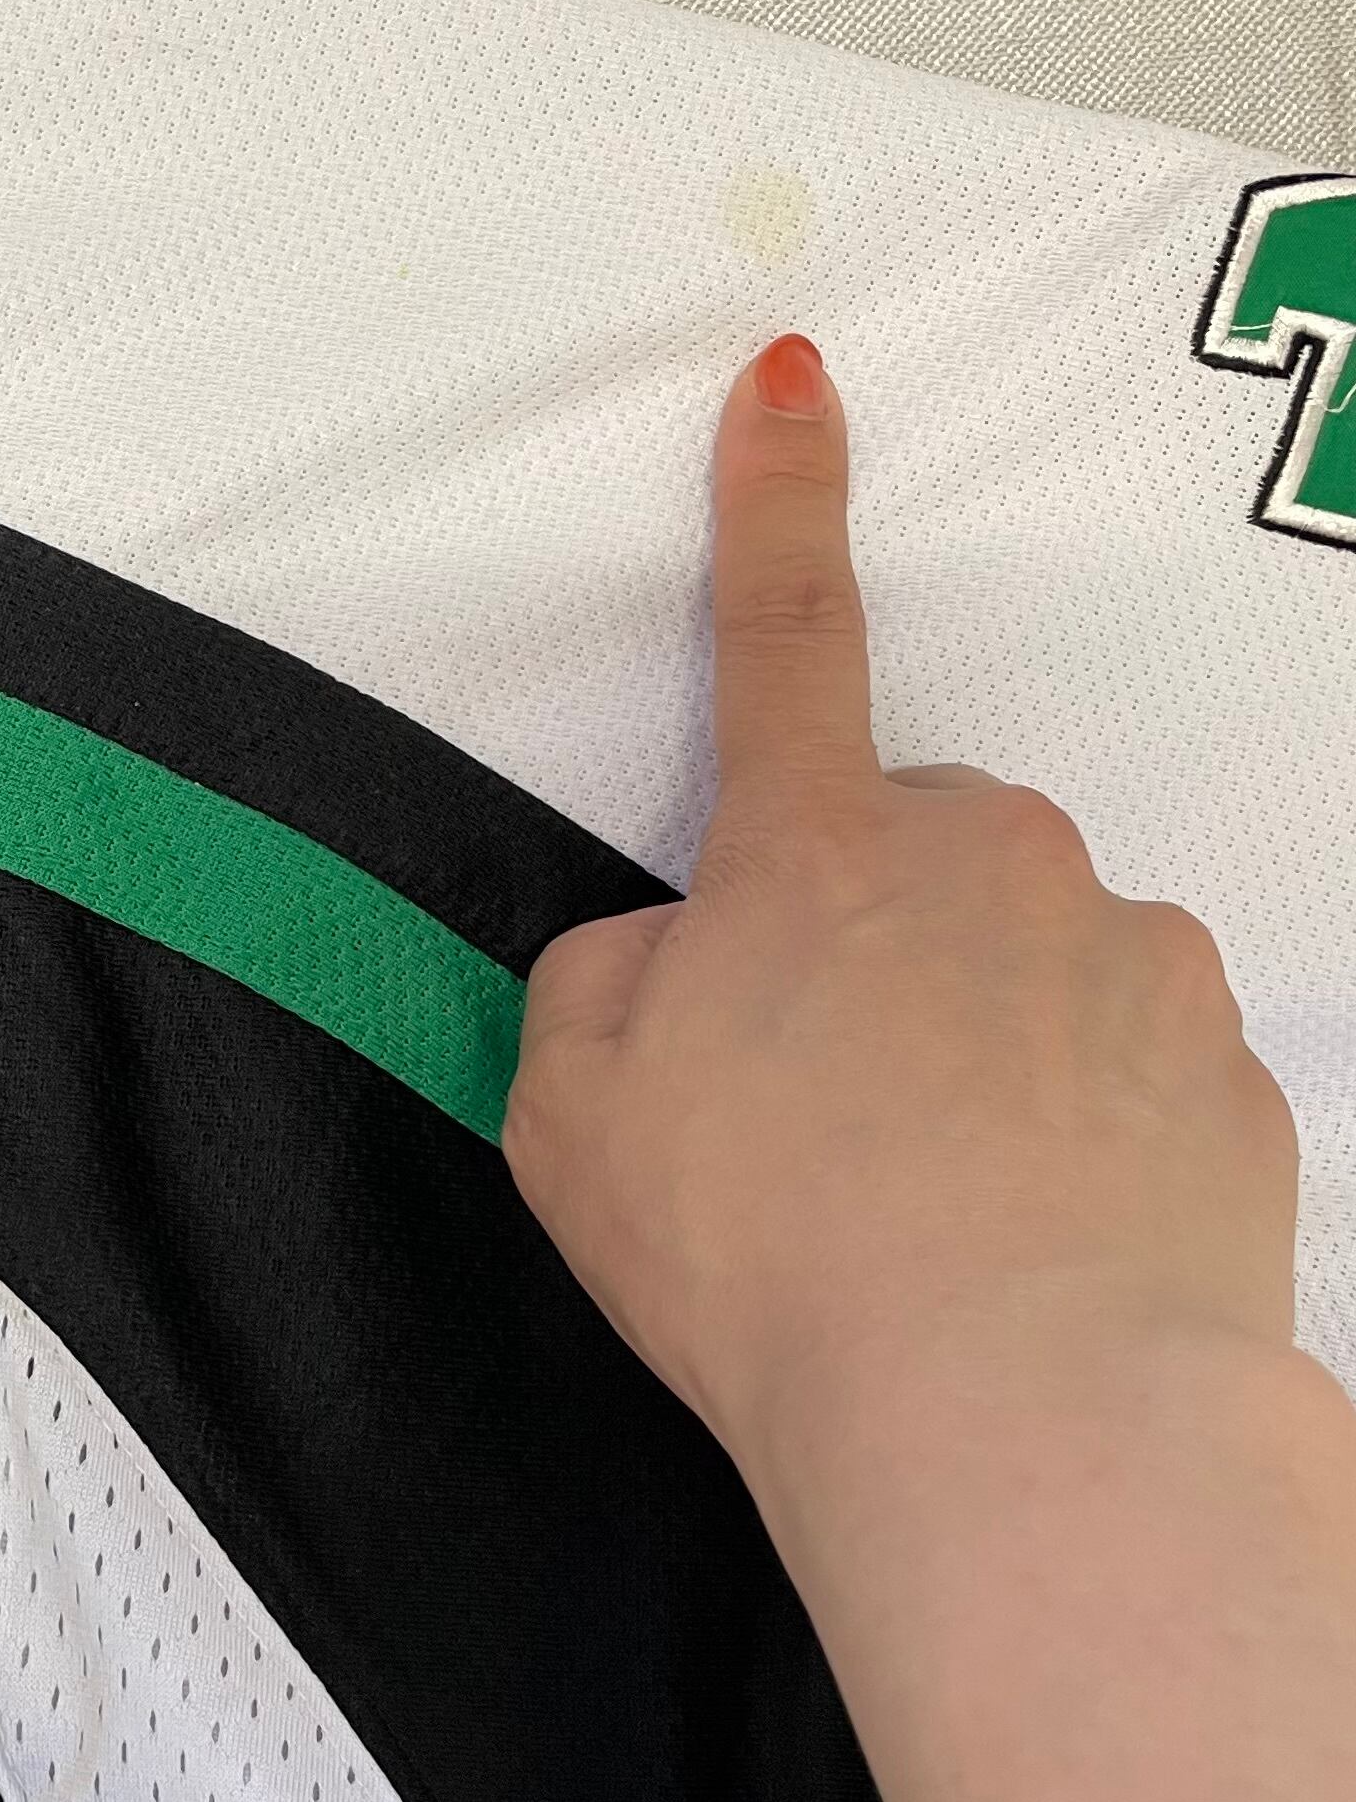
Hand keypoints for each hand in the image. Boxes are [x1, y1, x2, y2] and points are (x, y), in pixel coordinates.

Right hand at [501, 333, 1300, 1518]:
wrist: (1019, 1425)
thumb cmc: (768, 1257)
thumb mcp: (571, 1112)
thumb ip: (606, 984)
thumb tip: (679, 956)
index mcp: (816, 855)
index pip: (781, 638)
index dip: (774, 502)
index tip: (794, 376)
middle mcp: (992, 865)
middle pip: (911, 856)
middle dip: (862, 944)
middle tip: (806, 1115)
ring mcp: (1129, 962)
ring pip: (1028, 965)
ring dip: (970, 1046)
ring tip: (917, 1208)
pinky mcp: (1230, 1077)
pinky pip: (1125, 1072)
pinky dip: (1073, 1136)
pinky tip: (1022, 1246)